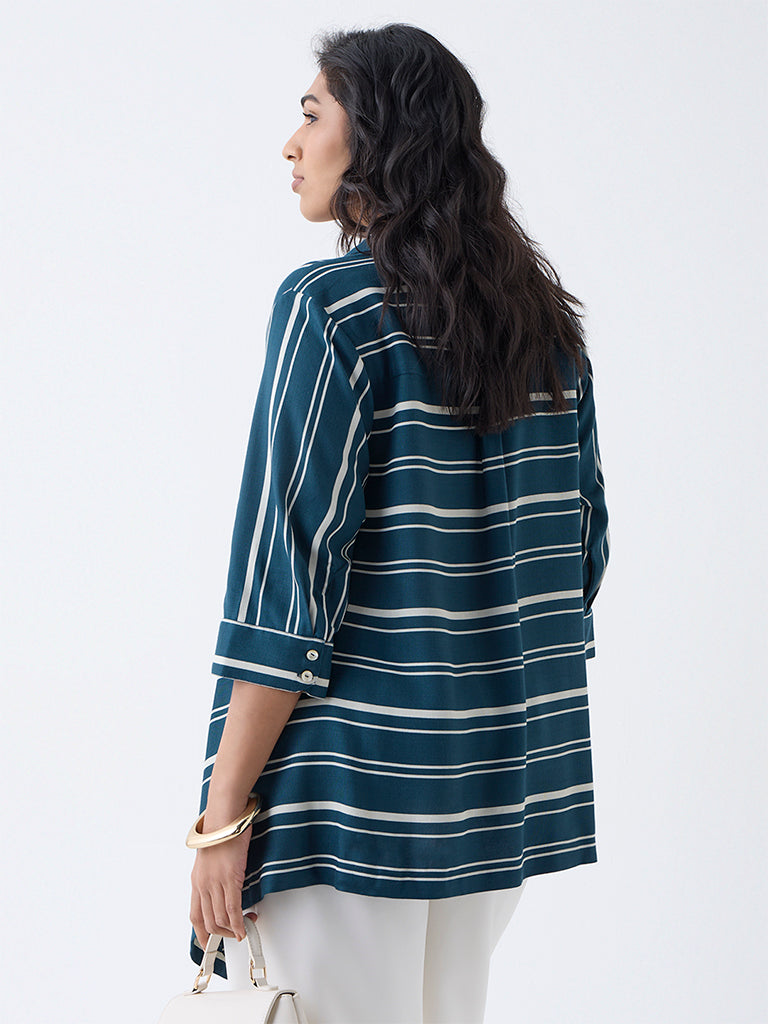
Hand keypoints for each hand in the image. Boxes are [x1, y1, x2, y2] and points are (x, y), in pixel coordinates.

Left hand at [190, 823, 257, 946]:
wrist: (225, 816)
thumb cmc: (221, 832)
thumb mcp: (211, 859)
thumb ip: (214, 876)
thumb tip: (224, 888)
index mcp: (197, 881)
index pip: (195, 917)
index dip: (202, 934)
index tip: (210, 943)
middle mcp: (203, 885)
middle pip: (209, 922)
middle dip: (222, 935)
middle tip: (234, 934)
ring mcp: (215, 882)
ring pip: (221, 918)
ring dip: (233, 929)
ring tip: (244, 928)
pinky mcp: (229, 878)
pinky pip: (233, 908)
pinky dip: (239, 922)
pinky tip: (245, 926)